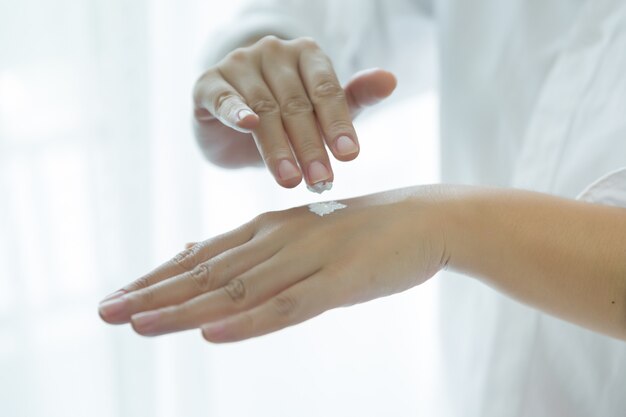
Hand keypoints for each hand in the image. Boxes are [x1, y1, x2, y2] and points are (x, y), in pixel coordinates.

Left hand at [98, 187, 445, 342]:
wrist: (426, 218)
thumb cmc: (363, 231)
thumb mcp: (303, 234)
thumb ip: (258, 248)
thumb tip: (207, 253)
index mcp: (270, 228)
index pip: (203, 255)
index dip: (158, 277)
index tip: (120, 296)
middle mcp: (279, 239)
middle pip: (209, 272)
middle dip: (155, 293)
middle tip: (106, 311)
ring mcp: (308, 259)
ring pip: (237, 289)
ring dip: (186, 308)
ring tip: (140, 323)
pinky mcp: (338, 282)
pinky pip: (288, 306)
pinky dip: (248, 321)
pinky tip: (213, 333)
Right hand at [193, 35, 396, 189]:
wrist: (235, 127)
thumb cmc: (288, 117)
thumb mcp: (325, 111)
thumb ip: (355, 98)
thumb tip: (391, 79)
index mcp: (307, 55)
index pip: (327, 89)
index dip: (338, 124)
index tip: (349, 156)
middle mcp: (273, 52)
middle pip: (296, 103)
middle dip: (310, 145)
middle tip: (321, 180)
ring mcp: (239, 64)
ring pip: (263, 108)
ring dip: (278, 147)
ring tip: (291, 181)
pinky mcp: (209, 83)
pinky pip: (224, 98)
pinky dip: (235, 111)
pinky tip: (247, 126)